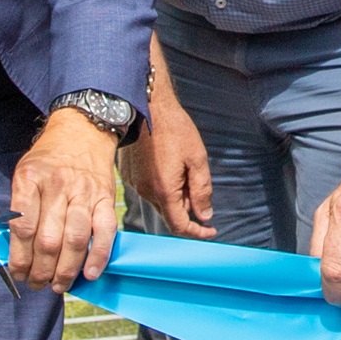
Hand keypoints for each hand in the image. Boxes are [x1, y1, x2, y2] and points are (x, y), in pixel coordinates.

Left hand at [8, 109, 121, 292]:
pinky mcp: (105, 199)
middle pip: (48, 239)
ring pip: (74, 240)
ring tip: (57, 285)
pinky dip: (98, 256)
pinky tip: (90, 274)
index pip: (22, 227)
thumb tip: (15, 251)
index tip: (17, 272)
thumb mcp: (23, 174)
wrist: (81, 132)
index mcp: (30, 179)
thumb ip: (19, 209)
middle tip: (36, 283)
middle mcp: (57, 186)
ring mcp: (84, 193)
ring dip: (65, 270)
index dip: (18, 257)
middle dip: (40, 270)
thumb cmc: (48, 160)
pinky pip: (104, 232)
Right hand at [126, 90, 212, 237]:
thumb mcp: (198, 159)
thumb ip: (202, 190)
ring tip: (185, 172)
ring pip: (159, 203)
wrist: (147, 106)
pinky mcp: (130, 176)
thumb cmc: (174, 129)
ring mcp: (135, 184)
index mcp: (164, 190)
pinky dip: (163, 189)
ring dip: (175, 198)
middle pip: (169, 215)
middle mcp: (146, 191)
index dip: (197, 233)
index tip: (210, 231)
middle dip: (188, 211)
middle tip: (199, 190)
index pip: (180, 226)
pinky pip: (149, 191)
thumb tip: (204, 215)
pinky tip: (169, 167)